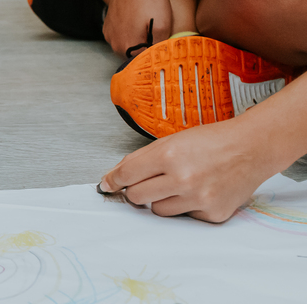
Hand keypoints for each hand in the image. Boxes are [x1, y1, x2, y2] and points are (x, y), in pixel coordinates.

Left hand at [99, 117, 278, 221]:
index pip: (126, 175)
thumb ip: (141, 159)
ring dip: (161, 200)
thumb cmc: (211, 141)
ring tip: (178, 184)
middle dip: (135, 191)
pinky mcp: (212, 213)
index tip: (107, 185)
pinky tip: (199, 191)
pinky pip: (184, 216)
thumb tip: (115, 176)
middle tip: (146, 183)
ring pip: (158, 210)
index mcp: (168, 156)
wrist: (250, 149)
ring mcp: (199, 199)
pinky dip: (186, 206)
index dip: (112, 181)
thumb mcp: (170, 141)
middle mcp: (183, 179)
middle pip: (137, 197)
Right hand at [103, 0, 170, 55]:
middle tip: (163, 41)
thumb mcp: (163, 26)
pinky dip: (132, 33)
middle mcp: (114, 44)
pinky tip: (141, 21)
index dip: (157, 61)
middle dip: (148, 52)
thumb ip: (161, 48)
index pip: (144, 65)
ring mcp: (109, 33)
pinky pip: (122, 35)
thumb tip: (162, 61)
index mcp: (126, 48)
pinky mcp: (108, 24)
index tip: (167, 54)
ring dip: (140, 42)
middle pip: (135, 57)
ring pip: (129, 46)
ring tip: (153, 28)